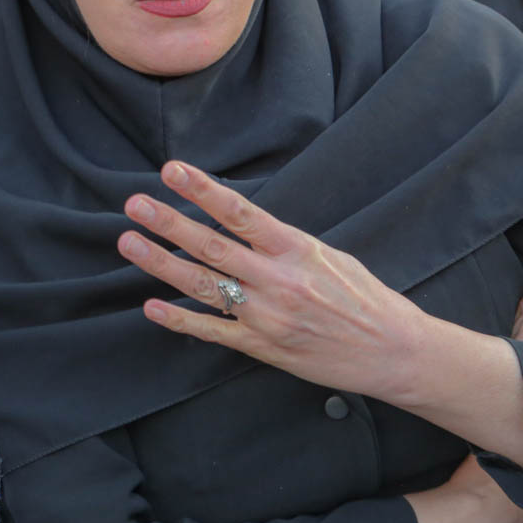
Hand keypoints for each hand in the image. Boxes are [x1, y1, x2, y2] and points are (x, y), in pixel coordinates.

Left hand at [118, 161, 428, 400]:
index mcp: (297, 249)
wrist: (392, 352)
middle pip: (212, 246)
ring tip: (129, 242)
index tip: (171, 170)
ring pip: (203, 286)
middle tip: (134, 204)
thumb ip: (283, 243)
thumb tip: (242, 224)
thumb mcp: (328, 255)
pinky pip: (212, 331)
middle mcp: (278, 280)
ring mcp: (267, 316)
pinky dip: (179, 320)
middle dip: (168, 223)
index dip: (202, 190)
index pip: (240, 212)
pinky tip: (151, 307)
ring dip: (161, 264)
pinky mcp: (262, 347)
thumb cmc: (364, 297)